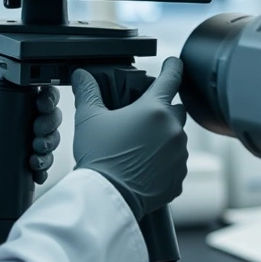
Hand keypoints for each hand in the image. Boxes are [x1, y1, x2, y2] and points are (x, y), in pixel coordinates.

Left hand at [0, 80, 61, 214]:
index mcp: (3, 108)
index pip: (33, 95)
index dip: (45, 98)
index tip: (42, 105)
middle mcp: (17, 125)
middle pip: (48, 116)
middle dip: (50, 121)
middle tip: (39, 130)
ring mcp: (22, 148)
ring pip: (50, 139)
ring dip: (50, 143)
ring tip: (36, 151)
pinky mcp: (24, 169)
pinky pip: (44, 166)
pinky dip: (45, 167)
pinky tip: (36, 170)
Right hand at [71, 58, 187, 220]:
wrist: (108, 198)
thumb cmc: (99, 158)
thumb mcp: (89, 120)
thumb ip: (88, 92)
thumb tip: (81, 75)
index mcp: (154, 110)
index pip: (172, 77)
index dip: (173, 66)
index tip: (174, 63)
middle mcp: (173, 130)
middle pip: (176, 108)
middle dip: (162, 110)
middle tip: (140, 119)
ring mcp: (179, 155)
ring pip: (176, 137)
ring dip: (163, 138)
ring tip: (137, 148)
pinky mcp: (179, 176)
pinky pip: (175, 163)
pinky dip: (164, 162)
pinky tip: (144, 167)